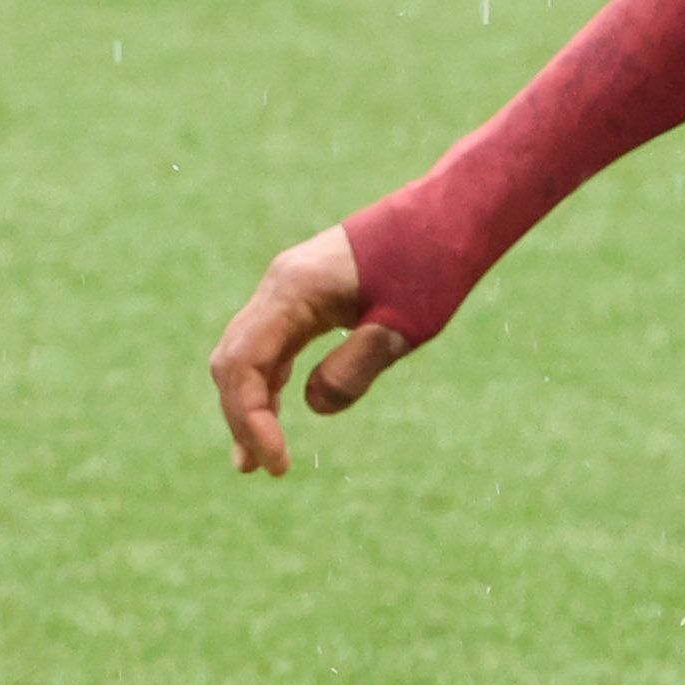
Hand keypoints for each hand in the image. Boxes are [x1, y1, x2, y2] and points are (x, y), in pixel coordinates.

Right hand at [209, 223, 420, 473]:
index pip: (243, 365)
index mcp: (293, 290)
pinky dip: (267, 381)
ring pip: (246, 353)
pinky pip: (270, 343)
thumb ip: (357, 367)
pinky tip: (274, 414)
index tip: (279, 463)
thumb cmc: (433, 265)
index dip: (251, 420)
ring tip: (258, 460)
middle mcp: (279, 286)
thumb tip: (314, 407)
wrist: (452, 214)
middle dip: (243, 419)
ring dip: (249, 404)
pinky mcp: (305, 293)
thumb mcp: (403, 326)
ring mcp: (288, 287)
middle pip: (233, 362)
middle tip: (268, 469)